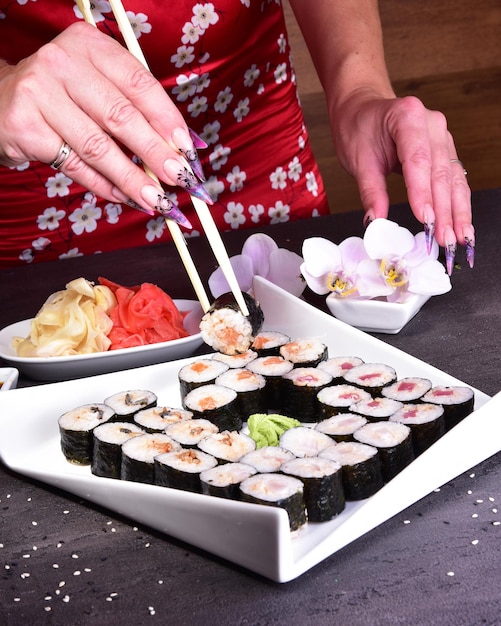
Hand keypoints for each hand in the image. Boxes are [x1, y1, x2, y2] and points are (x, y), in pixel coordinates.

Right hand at [0, 22, 208, 219]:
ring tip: (156, 200)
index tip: (188, 150)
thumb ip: (137, 111)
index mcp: (90, 46)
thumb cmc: (63, 98)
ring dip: (132, 179)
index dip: (168, 121)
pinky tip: (123, 197)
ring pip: (98, 146)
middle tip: (180, 180)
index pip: (140, 84)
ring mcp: (39, 92)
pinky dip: (103, 185)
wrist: (1, 101)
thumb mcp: (99, 89)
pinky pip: (74, 164)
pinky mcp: (25, 126)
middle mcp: (62, 62)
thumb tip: (185, 148)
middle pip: (121, 117)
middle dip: (156, 154)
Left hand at [331, 89, 473, 267]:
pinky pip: (454, 179)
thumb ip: (370, 191)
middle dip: (444, 210)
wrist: (363, 108)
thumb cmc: (358, 128)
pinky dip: (458, 204)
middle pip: (440, 172)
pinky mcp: (445, 150)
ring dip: (457, 212)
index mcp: (407, 117)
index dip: (422, 192)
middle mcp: (431, 124)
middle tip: (444, 239)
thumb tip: (376, 221)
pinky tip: (462, 225)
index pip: (417, 159)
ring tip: (460, 239)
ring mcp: (442, 137)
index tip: (425, 219)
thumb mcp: (357, 159)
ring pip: (453, 179)